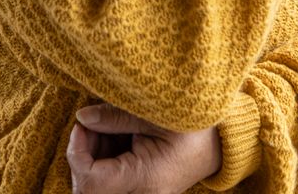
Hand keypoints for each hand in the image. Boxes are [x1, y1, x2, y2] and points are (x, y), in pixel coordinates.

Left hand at [67, 101, 221, 193]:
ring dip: (92, 156)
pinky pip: (109, 181)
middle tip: (91, 123)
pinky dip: (103, 159)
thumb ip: (116, 116)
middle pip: (89, 188)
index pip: (92, 181)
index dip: (77, 153)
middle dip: (82, 155)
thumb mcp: (154, 112)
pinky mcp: (139, 189)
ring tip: (106, 126)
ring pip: (96, 186)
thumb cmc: (193, 122)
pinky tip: (114, 135)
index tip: (81, 124)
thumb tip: (82, 117)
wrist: (220, 141)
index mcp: (146, 178)